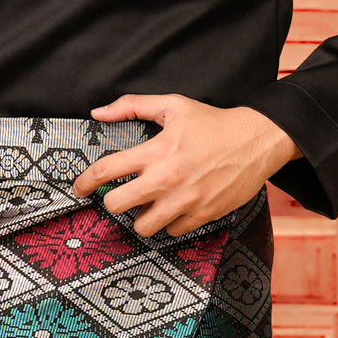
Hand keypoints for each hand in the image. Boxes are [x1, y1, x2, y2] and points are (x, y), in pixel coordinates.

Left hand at [72, 93, 302, 236]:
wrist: (257, 140)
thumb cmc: (213, 123)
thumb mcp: (173, 105)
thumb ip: (133, 106)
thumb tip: (99, 112)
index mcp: (156, 151)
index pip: (107, 170)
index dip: (86, 182)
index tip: (80, 188)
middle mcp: (167, 179)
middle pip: (117, 206)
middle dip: (114, 202)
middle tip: (121, 196)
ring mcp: (184, 200)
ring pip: (142, 227)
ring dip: (141, 218)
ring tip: (151, 205)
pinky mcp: (202, 215)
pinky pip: (171, 232)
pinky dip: (169, 223)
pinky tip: (175, 208)